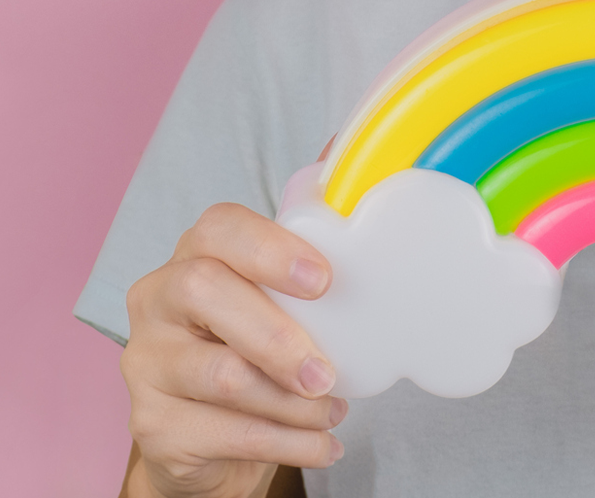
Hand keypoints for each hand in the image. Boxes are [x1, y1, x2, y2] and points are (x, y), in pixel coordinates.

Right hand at [121, 202, 344, 497]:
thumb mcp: (275, 303)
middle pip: (205, 291)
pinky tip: (322, 443)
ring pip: (222, 374)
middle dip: (277, 335)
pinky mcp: (151, 424)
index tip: (322, 280)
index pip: (219, 228)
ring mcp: (146, 363)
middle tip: (327, 373)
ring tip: (333, 411)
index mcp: (194, 255)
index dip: (270, 248)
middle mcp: (158, 300)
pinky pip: (226, 433)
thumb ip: (306, 272)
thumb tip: (372, 227)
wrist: (206, 437)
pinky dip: (287, 443)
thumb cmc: (254, 347)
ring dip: (292, 403)